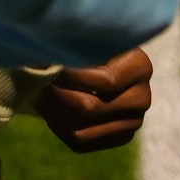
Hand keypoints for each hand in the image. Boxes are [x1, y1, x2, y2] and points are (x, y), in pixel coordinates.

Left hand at [34, 48, 152, 152]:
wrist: (100, 64)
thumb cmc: (87, 43)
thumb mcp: (86, 36)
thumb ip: (74, 44)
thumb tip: (45, 56)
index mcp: (140, 67)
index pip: (106, 81)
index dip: (70, 76)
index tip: (45, 64)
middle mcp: (142, 97)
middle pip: (90, 107)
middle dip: (55, 95)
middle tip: (36, 82)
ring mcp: (133, 121)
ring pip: (81, 128)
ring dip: (51, 112)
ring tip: (37, 94)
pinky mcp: (119, 138)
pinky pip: (80, 142)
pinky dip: (57, 126)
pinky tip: (48, 109)